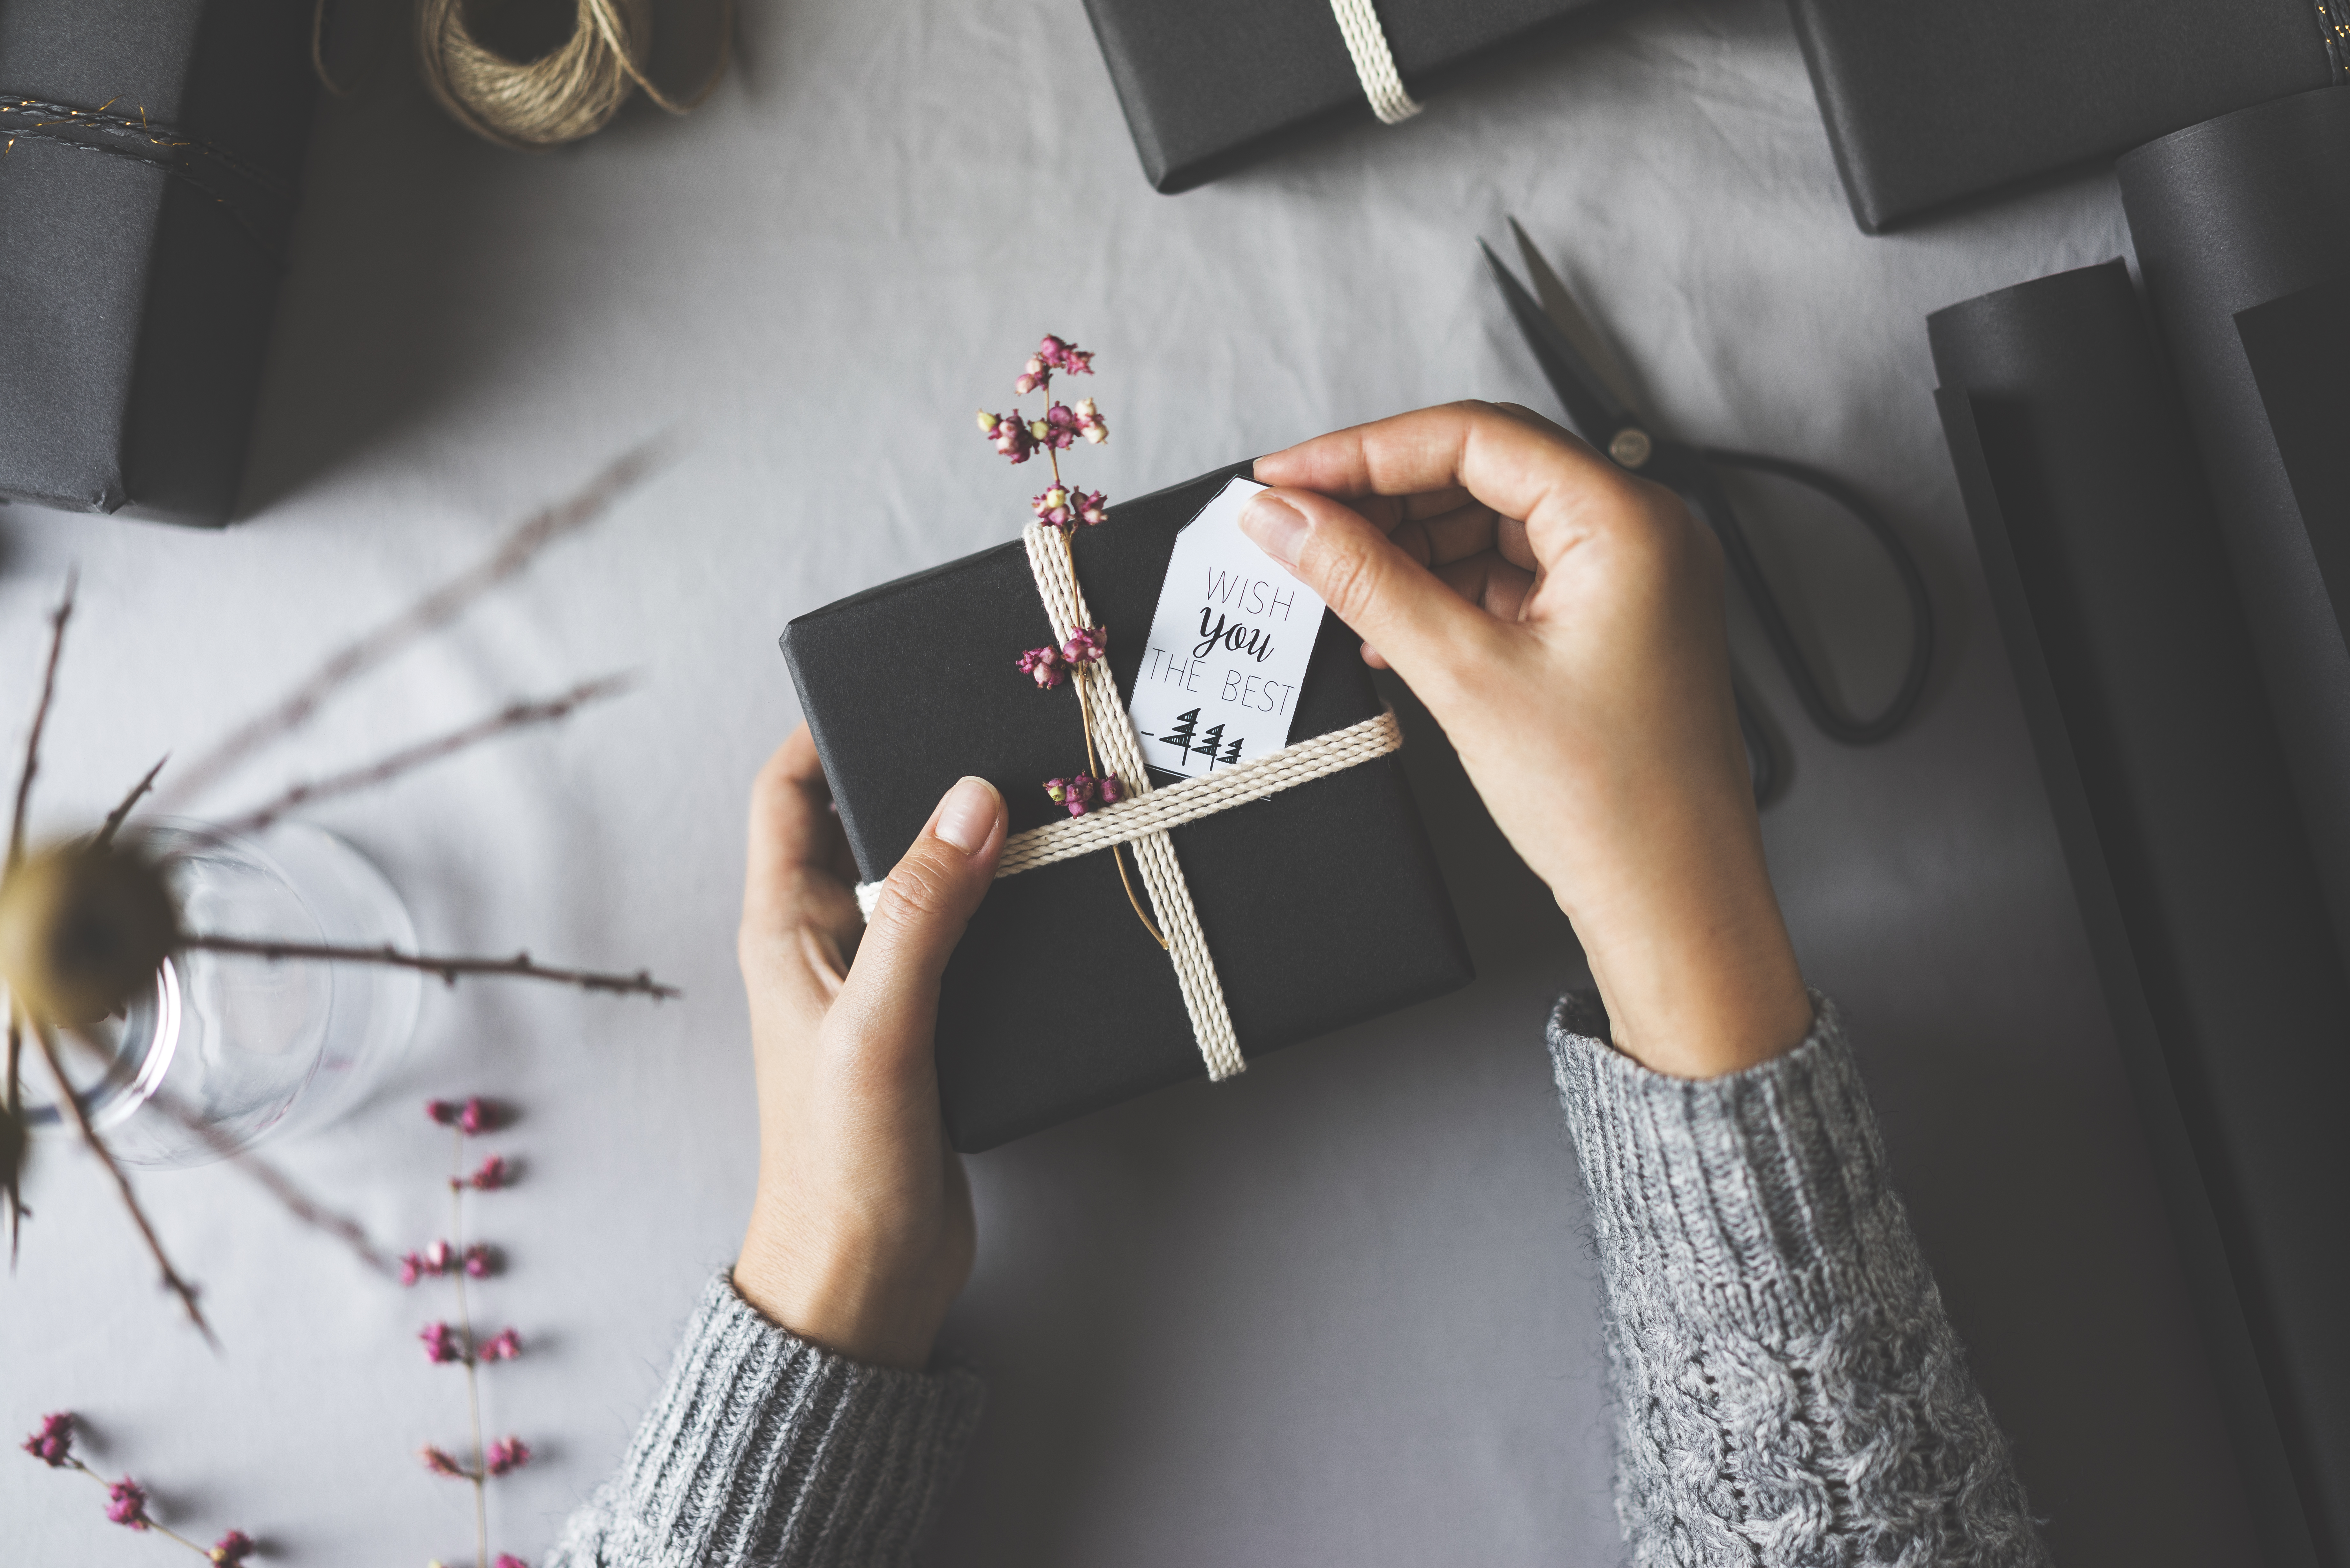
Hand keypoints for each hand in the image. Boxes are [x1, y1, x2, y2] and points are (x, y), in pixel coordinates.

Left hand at [731, 728, 1004, 1366]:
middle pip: (867, 822)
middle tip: (997, 724)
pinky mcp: (930, 1024)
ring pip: (926, 877)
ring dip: (973, 838)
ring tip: (1046, 791)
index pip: (788, 793)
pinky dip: (1004, 902)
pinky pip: (966, 936)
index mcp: (784, 928)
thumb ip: (924, 911)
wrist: (865, 1278)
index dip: (825, 730)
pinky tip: (1056, 888)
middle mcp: (828, 943)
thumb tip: (971, 797)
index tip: (894, 682)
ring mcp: (880, 984)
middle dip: (922, 772)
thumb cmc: (841, 1161)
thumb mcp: (879, 1023)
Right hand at [1248, 402, 1810, 1077]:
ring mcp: (1631, 578)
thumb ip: (1367, 582)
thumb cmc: (1613, 803)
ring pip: (1493, 522)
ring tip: (1331, 581)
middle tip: (1295, 525)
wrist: (1672, 902)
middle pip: (1485, 470)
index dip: (1365, 450)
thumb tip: (1289, 520)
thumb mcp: (1465, 676)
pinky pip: (1514, 574)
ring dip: (1408, 546)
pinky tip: (1387, 622)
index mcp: (1628, 522)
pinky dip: (1445, 588)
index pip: (1474, 438)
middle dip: (1382, 497)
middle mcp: (1642, 533)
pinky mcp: (1612, 621)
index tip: (1287, 477)